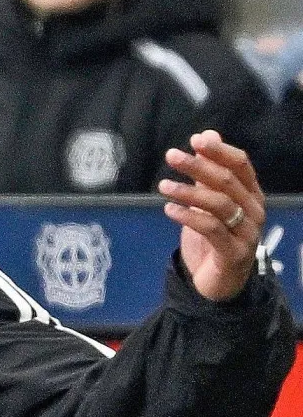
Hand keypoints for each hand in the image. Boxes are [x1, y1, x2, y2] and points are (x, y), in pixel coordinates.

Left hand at [159, 131, 263, 301]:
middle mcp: (254, 211)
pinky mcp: (233, 252)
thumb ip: (209, 171)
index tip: (195, 139)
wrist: (218, 282)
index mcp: (251, 194)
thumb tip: (206, 134)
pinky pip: (211, 228)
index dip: (219, 151)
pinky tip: (168, 210)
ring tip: (162, 186)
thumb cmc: (214, 237)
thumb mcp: (208, 201)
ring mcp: (247, 232)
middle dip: (198, 166)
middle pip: (228, 181)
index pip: (240, 165)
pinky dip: (188, 216)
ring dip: (188, 192)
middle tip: (171, 156)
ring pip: (220, 204)